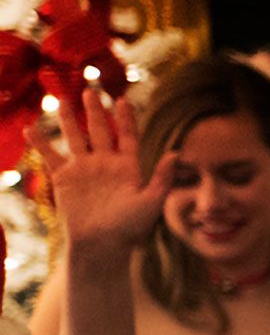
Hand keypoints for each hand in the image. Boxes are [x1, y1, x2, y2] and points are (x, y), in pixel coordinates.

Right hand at [46, 86, 173, 256]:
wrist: (101, 244)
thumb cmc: (129, 228)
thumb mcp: (151, 202)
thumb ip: (162, 177)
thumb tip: (175, 153)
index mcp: (128, 167)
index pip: (127, 135)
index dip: (125, 118)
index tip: (123, 100)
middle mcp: (105, 163)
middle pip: (100, 130)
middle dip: (96, 110)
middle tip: (90, 90)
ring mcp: (84, 168)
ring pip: (75, 137)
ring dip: (69, 119)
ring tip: (63, 100)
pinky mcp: (64, 177)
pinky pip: (50, 155)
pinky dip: (40, 142)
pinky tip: (30, 127)